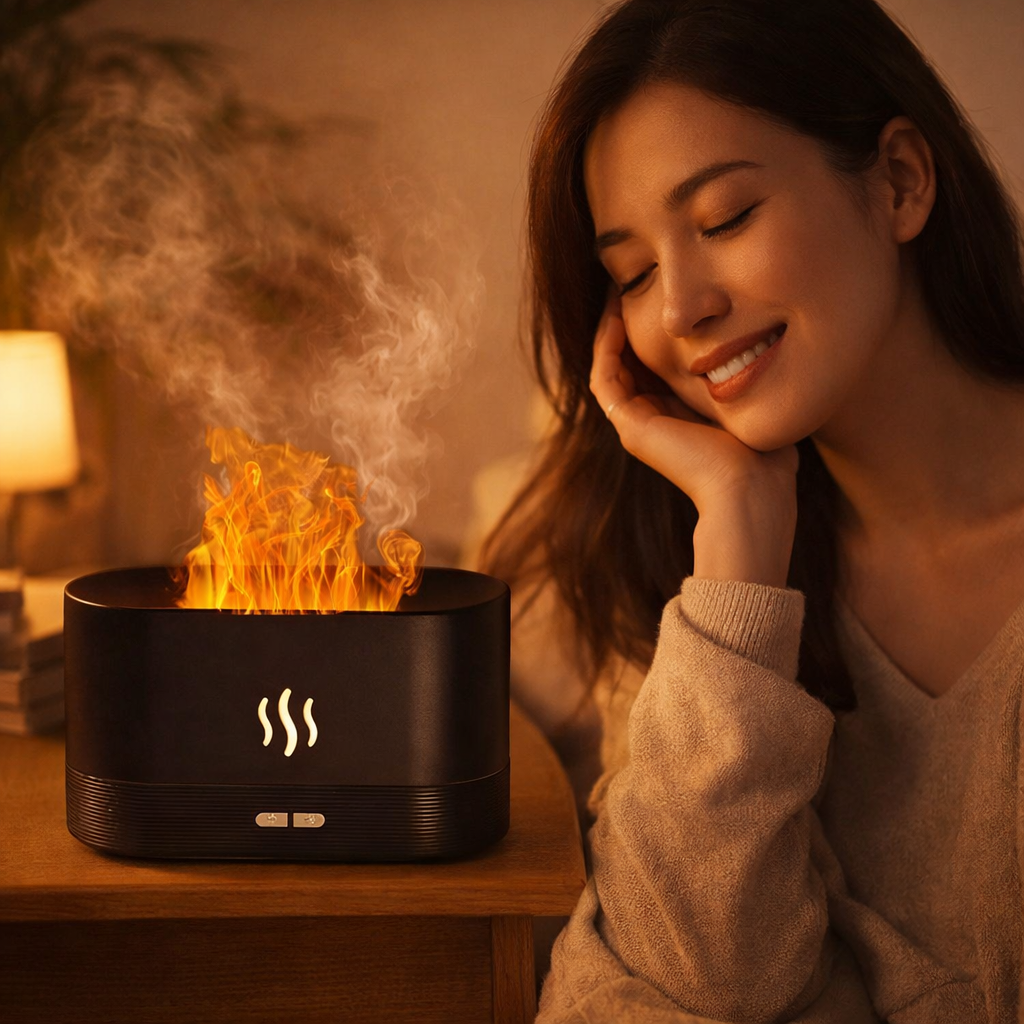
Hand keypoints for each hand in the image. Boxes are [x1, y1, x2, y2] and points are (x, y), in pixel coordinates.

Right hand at [590, 294, 799, 585]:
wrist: (751, 488)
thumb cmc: (765, 454)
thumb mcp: (754, 401)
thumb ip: (746, 376)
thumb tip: (764, 340)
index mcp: (680, 418)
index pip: (655, 367)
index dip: (652, 331)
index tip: (657, 295)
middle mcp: (653, 422)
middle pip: (629, 364)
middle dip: (627, 324)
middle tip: (627, 284)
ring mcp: (637, 426)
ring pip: (610, 368)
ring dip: (610, 330)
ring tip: (615, 292)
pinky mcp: (630, 427)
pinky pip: (605, 378)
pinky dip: (606, 347)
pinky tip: (616, 315)